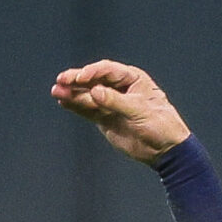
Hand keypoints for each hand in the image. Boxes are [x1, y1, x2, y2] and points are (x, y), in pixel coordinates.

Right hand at [51, 60, 191, 162]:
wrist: (165, 150)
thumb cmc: (161, 125)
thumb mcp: (140, 111)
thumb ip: (116, 101)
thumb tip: (94, 92)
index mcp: (133, 79)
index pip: (109, 71)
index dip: (93, 72)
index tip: (81, 78)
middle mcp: (120, 88)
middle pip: (94, 80)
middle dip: (77, 80)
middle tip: (62, 79)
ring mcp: (111, 103)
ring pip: (88, 95)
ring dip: (72, 93)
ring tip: (56, 91)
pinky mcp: (105, 119)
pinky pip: (87, 110)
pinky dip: (75, 106)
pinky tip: (63, 101)